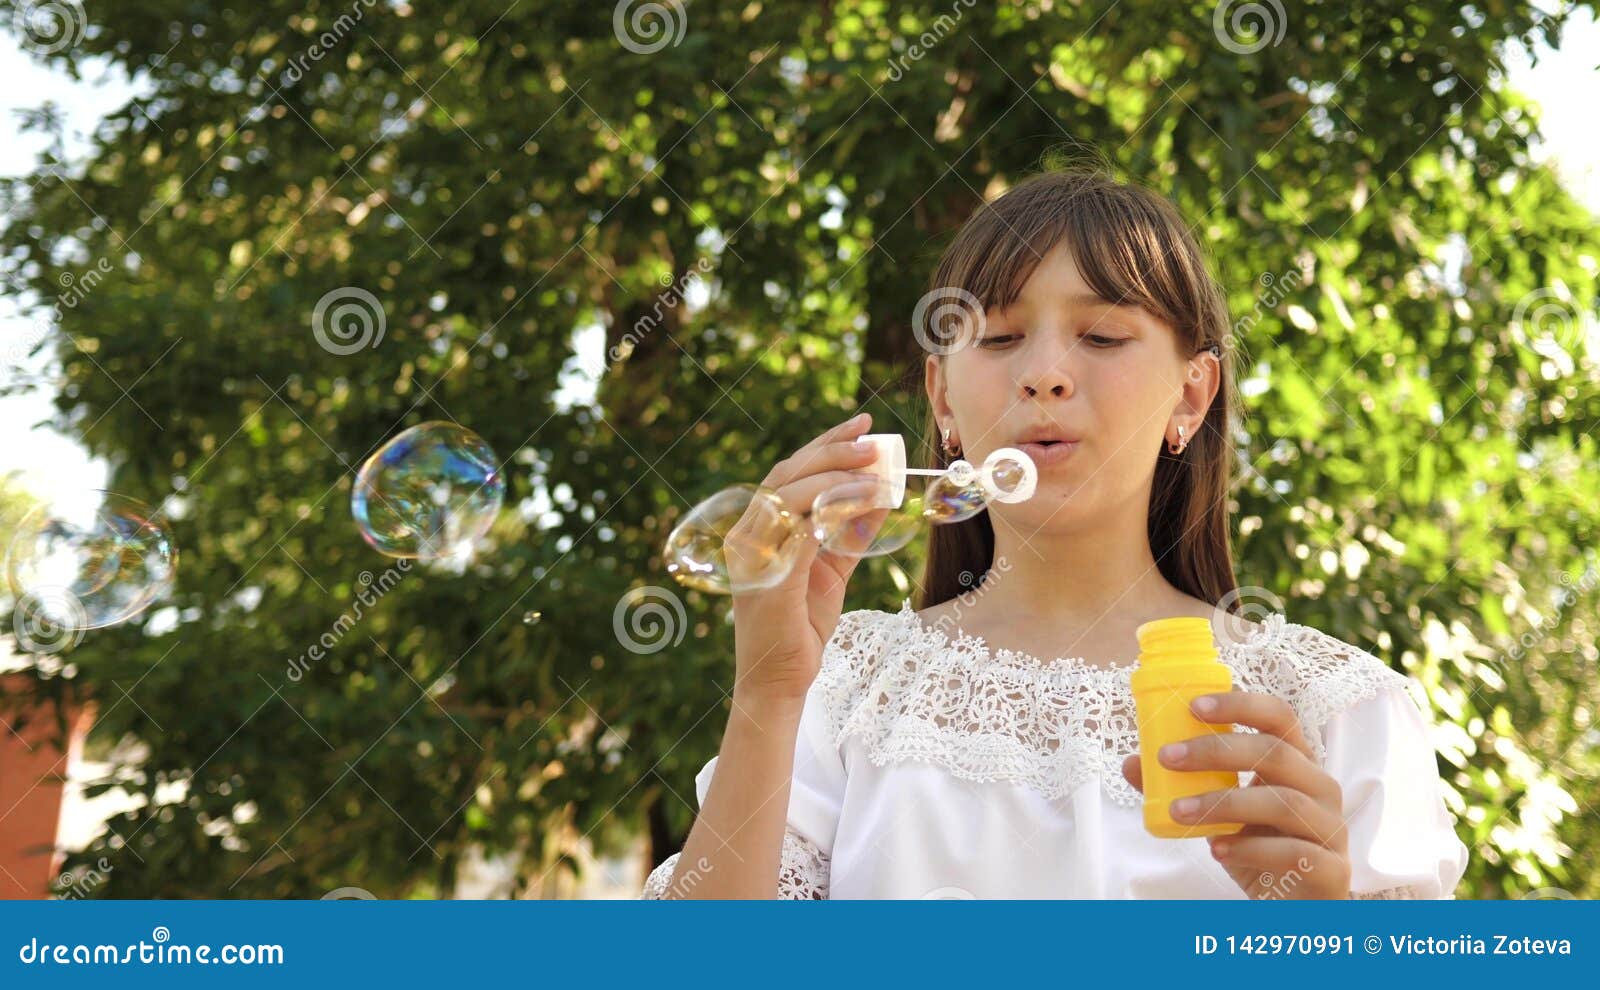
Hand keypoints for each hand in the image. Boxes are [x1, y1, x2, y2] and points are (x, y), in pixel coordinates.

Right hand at [728, 412, 879, 707]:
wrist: (779, 682)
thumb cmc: (801, 628)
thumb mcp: (834, 571)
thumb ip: (852, 532)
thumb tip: (883, 494)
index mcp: (759, 528)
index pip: (790, 472)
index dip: (827, 444)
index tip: (864, 426)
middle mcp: (747, 533)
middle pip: (789, 474)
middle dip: (835, 451)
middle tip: (875, 442)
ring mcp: (753, 554)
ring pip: (791, 494)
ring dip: (838, 477)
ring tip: (877, 472)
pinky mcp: (768, 576)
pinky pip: (800, 530)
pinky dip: (832, 510)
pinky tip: (863, 502)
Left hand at [1120, 690, 1351, 898]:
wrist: (1296, 908)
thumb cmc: (1259, 848)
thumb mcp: (1219, 814)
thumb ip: (1183, 787)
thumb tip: (1132, 763)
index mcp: (1297, 762)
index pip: (1278, 716)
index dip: (1239, 705)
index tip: (1192, 706)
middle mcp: (1321, 788)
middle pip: (1275, 754)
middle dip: (1216, 751)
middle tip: (1167, 758)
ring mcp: (1331, 829)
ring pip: (1282, 803)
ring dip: (1223, 804)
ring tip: (1178, 812)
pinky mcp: (1331, 870)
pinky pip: (1293, 852)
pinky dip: (1250, 849)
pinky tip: (1217, 849)